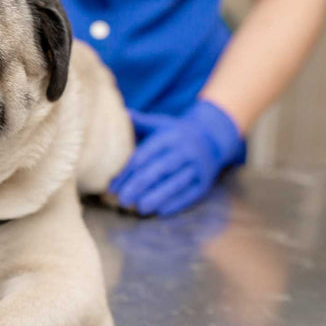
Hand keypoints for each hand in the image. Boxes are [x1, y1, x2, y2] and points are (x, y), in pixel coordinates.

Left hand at [108, 100, 245, 216]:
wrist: (212, 137)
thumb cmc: (175, 133)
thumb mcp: (159, 123)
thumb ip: (138, 122)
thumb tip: (118, 113)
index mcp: (169, 136)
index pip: (144, 156)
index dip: (127, 173)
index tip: (112, 187)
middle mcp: (185, 150)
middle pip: (159, 169)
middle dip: (139, 186)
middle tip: (122, 201)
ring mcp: (197, 166)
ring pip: (176, 183)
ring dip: (157, 197)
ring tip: (139, 209)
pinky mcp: (206, 182)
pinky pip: (191, 194)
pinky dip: (176, 204)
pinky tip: (161, 212)